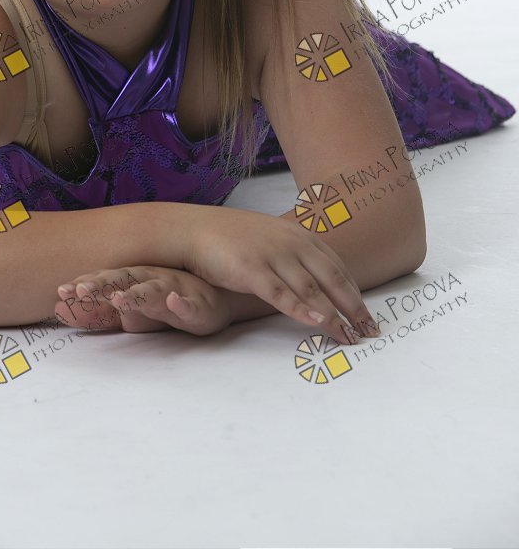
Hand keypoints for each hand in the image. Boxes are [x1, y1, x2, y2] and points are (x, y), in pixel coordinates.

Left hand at [53, 265, 234, 336]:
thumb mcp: (126, 313)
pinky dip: (179, 303)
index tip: (60, 292)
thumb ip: (96, 313)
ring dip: (135, 294)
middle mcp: (148, 281)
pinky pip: (187, 304)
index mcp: (131, 282)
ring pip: (152, 290)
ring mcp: (172, 291)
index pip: (103, 282)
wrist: (211, 303)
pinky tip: (172, 301)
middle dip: (102, 284)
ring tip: (119, 299)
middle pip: (122, 281)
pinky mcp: (195, 306)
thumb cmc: (162, 305)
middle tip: (80, 290)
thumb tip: (59, 311)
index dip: (83, 287)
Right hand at [185, 208, 379, 346]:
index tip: (367, 316)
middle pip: (333, 279)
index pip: (337, 268)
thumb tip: (318, 277)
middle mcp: (291, 244)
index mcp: (299, 236)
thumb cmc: (234, 237)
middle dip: (354, 308)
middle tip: (369, 332)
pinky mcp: (251, 270)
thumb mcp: (273, 237)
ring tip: (349, 337)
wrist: (196, 228)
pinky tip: (317, 322)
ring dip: (334, 316)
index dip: (355, 293)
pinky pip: (281, 293)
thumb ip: (296, 253)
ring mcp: (272, 256)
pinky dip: (301, 309)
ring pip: (312, 289)